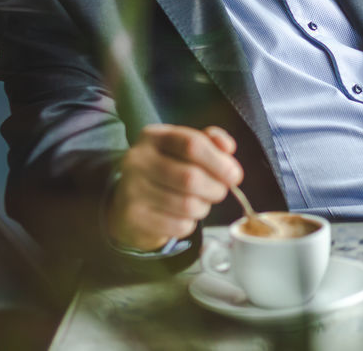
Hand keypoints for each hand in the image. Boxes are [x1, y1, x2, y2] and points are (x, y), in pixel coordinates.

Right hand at [107, 124, 242, 251]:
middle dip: (216, 188)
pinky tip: (182, 217)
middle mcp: (137, 160)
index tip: (235, 175)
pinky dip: (189, 224)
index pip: (192, 144)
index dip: (219, 161)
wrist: (128, 203)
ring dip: (204, 207)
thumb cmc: (166, 171)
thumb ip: (209, 142)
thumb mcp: (183, 149)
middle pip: (191, 177)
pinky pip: (178, 225)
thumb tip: (228, 147)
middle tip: (220, 191)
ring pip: (187, 205)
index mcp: (153, 136)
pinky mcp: (133, 218)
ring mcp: (132, 190)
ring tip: (200, 203)